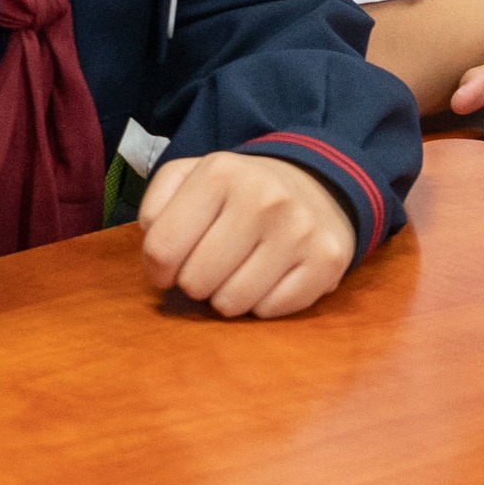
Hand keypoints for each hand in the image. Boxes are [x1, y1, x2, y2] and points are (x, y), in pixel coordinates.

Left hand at [136, 151, 355, 318]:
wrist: (317, 185)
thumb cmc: (239, 191)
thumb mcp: (190, 176)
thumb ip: (157, 206)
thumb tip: (157, 255)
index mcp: (220, 173)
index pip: (161, 250)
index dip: (157, 268)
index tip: (170, 265)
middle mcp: (264, 198)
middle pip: (195, 282)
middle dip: (194, 282)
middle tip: (209, 265)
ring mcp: (299, 231)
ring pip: (231, 303)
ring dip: (226, 296)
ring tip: (237, 271)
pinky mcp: (326, 261)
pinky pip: (269, 311)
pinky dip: (262, 304)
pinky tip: (268, 278)